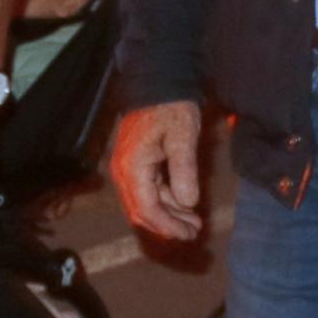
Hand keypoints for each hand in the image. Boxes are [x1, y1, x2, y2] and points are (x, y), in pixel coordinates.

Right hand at [109, 96, 208, 241]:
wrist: (159, 83)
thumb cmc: (172, 108)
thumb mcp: (183, 137)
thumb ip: (183, 171)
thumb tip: (187, 203)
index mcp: (132, 168)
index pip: (146, 208)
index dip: (167, 225)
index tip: (188, 234)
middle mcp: (124, 173)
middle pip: (142, 211)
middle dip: (167, 225)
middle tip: (193, 232)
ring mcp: (128, 169)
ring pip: (145, 203)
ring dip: (168, 215)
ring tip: (193, 223)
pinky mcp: (137, 164)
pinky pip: (148, 190)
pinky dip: (165, 201)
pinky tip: (184, 205)